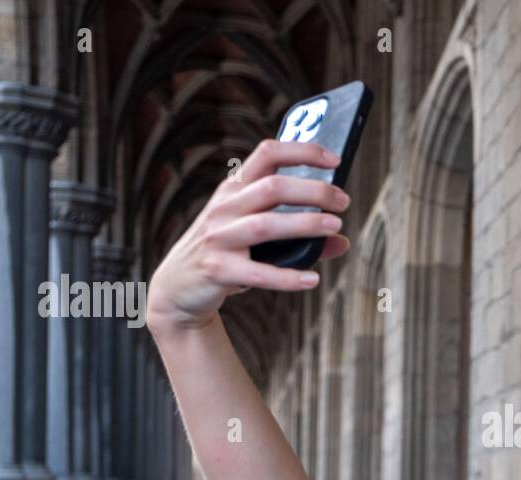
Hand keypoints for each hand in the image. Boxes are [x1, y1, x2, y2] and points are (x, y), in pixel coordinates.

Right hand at [146, 139, 351, 332]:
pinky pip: (257, 272)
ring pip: (265, 225)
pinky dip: (287, 277)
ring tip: (335, 227)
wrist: (177, 287)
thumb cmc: (225, 253)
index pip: (268, 154)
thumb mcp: (254, 237)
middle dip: (313, 190)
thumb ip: (297, 236)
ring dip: (305, 224)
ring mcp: (218, 237)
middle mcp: (225, 207)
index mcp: (234, 190)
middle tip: (343, 202)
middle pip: (273, 187)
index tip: (335, 160)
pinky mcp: (217, 269)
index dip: (303, 151)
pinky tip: (312, 279)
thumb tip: (342, 241)